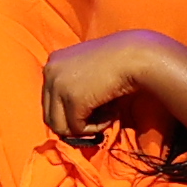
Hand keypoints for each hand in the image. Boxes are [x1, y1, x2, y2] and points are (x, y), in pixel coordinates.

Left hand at [38, 33, 175, 148]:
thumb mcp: (88, 70)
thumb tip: (69, 123)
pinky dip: (96, 128)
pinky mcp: (72, 100)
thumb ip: (74, 88)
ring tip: (106, 116)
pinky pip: (78, 129)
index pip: (49, 100)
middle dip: (74, 123)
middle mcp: (50, 72)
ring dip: (84, 128)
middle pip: (50, 116)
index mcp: (53, 62)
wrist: (136, 56)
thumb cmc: (119, 62)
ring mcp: (59, 86)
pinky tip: (112, 113)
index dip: (70, 112)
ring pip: (60, 127)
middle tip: (99, 117)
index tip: (92, 110)